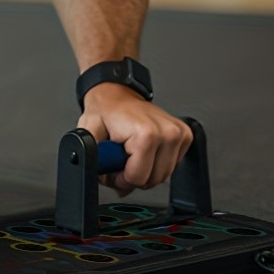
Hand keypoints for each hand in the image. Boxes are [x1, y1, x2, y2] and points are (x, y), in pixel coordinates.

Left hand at [77, 83, 192, 194]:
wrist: (115, 93)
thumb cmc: (104, 112)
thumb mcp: (88, 134)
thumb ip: (90, 157)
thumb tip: (93, 174)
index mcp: (146, 134)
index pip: (137, 179)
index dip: (120, 177)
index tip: (113, 162)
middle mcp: (167, 133)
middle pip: (152, 180)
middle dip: (132, 175)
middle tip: (120, 158)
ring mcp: (178, 134)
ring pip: (163, 176)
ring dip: (145, 170)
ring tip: (130, 152)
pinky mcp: (185, 135)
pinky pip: (172, 166)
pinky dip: (157, 162)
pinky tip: (144, 149)